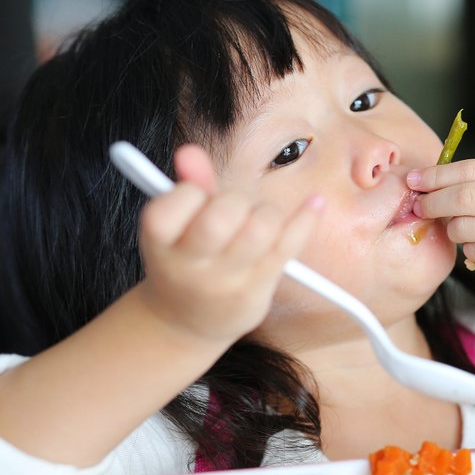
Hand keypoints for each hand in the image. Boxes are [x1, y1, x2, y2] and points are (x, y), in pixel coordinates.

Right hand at [137, 144, 321, 349]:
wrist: (185, 324)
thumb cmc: (184, 260)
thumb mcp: (175, 226)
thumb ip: (187, 185)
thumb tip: (190, 151)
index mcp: (159, 243)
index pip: (174, 204)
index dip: (190, 191)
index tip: (196, 197)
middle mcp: (189, 267)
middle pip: (222, 216)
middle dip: (236, 200)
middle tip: (234, 210)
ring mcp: (225, 283)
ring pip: (261, 229)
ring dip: (266, 212)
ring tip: (257, 221)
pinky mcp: (257, 291)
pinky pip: (289, 247)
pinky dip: (305, 219)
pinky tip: (315, 202)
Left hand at [409, 159, 474, 300]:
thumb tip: (428, 181)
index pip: (471, 169)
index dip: (437, 175)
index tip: (415, 180)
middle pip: (464, 197)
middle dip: (434, 202)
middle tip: (420, 207)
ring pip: (465, 227)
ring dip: (454, 230)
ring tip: (462, 231)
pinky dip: (472, 250)